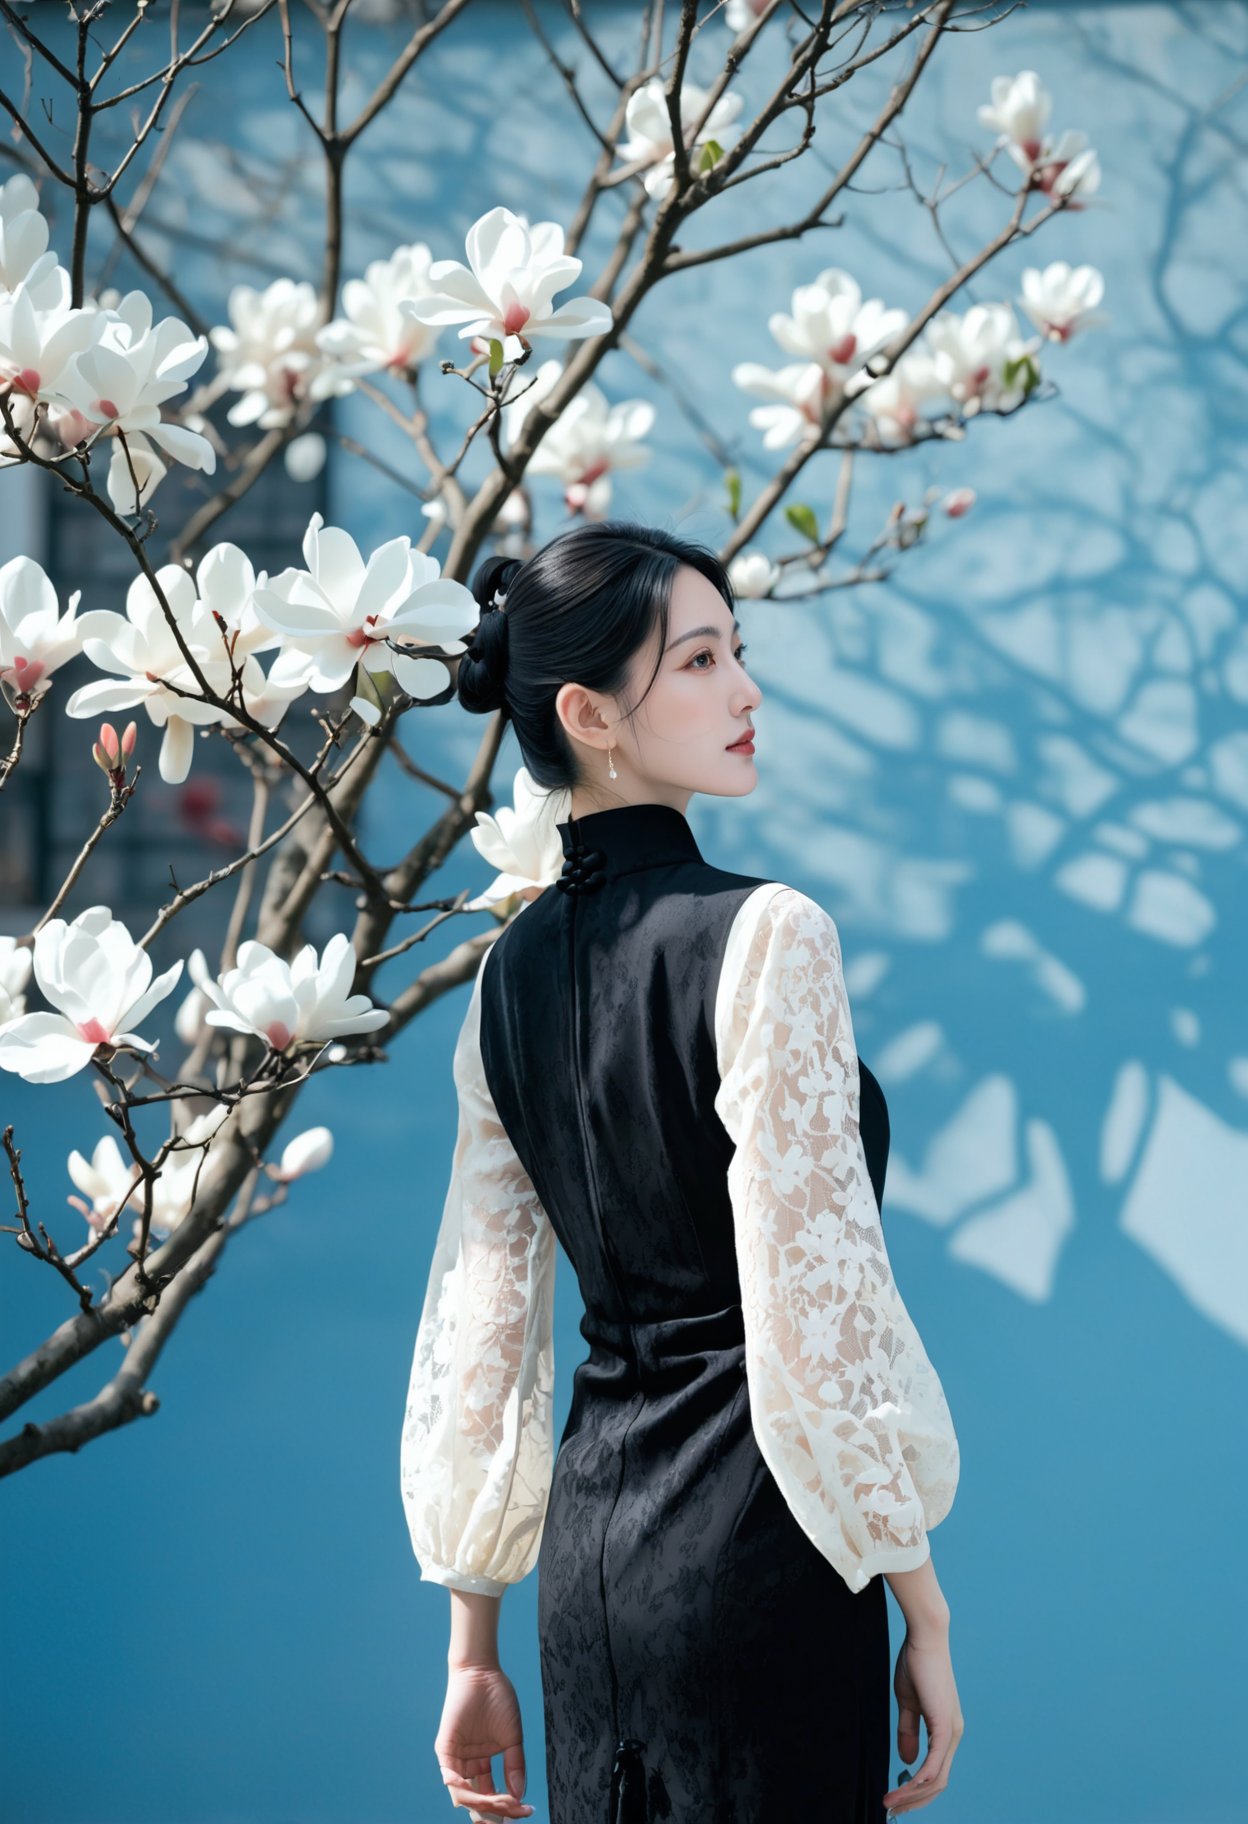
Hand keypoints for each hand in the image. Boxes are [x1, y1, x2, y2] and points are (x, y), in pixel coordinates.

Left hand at [435, 1663, 535, 1819]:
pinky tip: (476, 1795)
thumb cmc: (498, 1699)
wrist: (484, 1672)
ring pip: (464, 1793)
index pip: (490, 1794)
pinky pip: (450, 1776)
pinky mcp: (445, 1747)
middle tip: (511, 1815)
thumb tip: (519, 1797)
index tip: (524, 1812)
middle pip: (476, 1799)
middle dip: (493, 1811)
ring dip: (483, 1803)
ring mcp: (455, 1757)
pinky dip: (461, 1788)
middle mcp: (466, 1764)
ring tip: (503, 1803)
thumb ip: (515, 1766)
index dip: (505, 1807)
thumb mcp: (512, 1738)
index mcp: (481, 1763)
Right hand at [883, 1627, 964, 1815]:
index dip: (916, 1790)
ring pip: (936, 1778)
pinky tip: (905, 1787)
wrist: (924, 1639)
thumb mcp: (908, 1704)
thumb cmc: (916, 1665)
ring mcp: (952, 1731)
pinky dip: (920, 1779)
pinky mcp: (945, 1725)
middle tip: (892, 1810)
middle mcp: (954, 1735)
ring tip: (890, 1801)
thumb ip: (909, 1731)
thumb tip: (907, 1761)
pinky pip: (934, 1762)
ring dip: (912, 1794)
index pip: (935, 1772)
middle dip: (914, 1801)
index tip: (896, 1799)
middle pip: (938, 1783)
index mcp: (946, 1730)